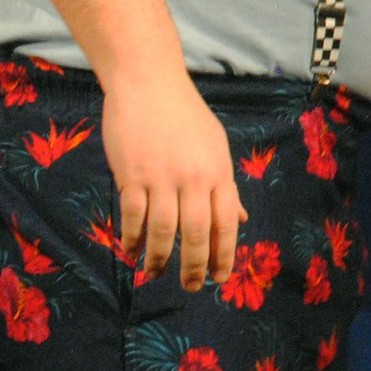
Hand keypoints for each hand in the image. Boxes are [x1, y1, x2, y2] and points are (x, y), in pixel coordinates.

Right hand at [102, 70, 245, 290]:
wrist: (149, 82)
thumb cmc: (184, 115)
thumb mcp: (215, 147)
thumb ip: (224, 186)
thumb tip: (241, 219)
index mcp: (218, 171)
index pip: (227, 223)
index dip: (224, 254)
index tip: (219, 277)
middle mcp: (194, 178)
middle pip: (196, 234)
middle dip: (194, 267)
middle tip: (191, 287)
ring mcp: (161, 177)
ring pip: (162, 231)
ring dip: (158, 259)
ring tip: (155, 274)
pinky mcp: (132, 175)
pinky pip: (132, 217)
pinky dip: (131, 240)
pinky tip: (130, 252)